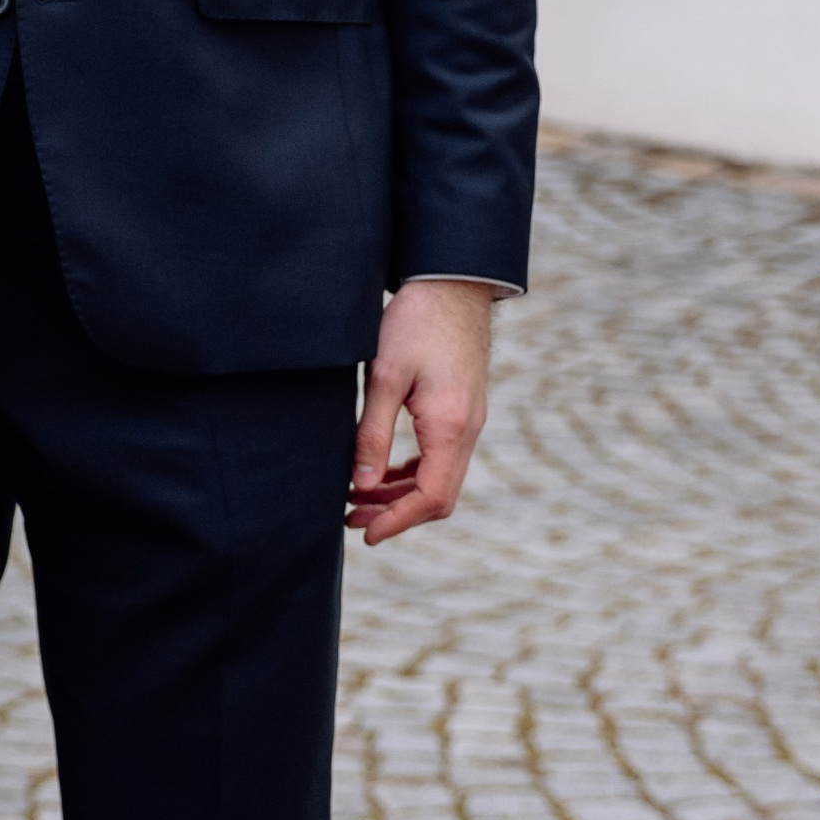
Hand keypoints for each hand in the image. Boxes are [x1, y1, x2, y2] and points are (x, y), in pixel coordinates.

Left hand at [348, 282, 493, 545]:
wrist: (451, 285)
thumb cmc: (416, 323)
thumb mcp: (385, 377)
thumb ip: (373, 433)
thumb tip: (361, 483)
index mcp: (450, 427)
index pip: (431, 497)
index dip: (397, 522)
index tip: (365, 533)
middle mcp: (467, 430)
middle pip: (438, 496)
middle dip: (395, 514)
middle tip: (350, 517)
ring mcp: (469, 421)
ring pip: (440, 478)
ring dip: (401, 495)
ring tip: (358, 499)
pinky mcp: (462, 411)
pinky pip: (441, 457)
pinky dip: (412, 473)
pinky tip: (381, 472)